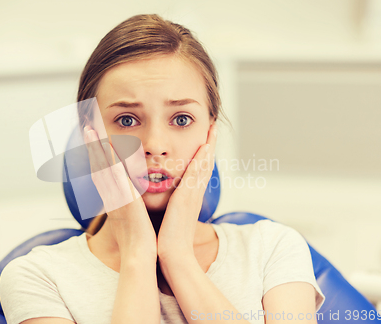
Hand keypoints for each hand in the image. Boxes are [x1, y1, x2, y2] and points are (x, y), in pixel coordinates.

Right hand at [83, 125, 156, 259]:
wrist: (139, 255)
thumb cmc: (138, 240)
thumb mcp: (131, 219)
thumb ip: (129, 207)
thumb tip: (132, 201)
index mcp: (112, 200)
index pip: (101, 174)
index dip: (96, 157)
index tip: (93, 141)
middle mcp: (109, 196)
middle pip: (96, 166)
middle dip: (91, 147)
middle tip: (86, 128)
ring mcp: (114, 197)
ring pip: (102, 167)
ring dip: (95, 148)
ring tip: (89, 130)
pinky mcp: (123, 198)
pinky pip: (115, 176)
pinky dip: (109, 161)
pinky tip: (107, 146)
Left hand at [157, 122, 216, 260]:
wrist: (173, 254)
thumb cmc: (169, 239)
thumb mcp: (171, 217)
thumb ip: (171, 206)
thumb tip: (166, 202)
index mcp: (190, 197)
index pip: (199, 170)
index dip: (203, 154)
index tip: (205, 139)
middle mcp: (195, 193)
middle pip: (206, 163)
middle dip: (210, 144)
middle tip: (214, 126)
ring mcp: (194, 194)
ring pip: (204, 164)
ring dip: (209, 145)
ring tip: (212, 128)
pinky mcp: (189, 197)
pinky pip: (197, 173)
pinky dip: (202, 159)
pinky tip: (204, 146)